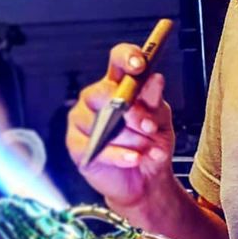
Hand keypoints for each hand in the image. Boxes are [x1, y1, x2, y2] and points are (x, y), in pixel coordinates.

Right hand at [66, 41, 175, 211]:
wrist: (146, 180)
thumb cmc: (151, 144)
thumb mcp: (161, 121)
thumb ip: (155, 102)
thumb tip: (155, 80)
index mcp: (118, 85)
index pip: (118, 60)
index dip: (127, 58)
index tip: (139, 66)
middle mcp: (97, 98)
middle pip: (106, 91)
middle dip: (131, 111)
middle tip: (149, 125)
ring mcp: (82, 120)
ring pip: (102, 122)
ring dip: (130, 138)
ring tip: (147, 149)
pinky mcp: (76, 144)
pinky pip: (97, 147)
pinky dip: (119, 155)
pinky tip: (133, 158)